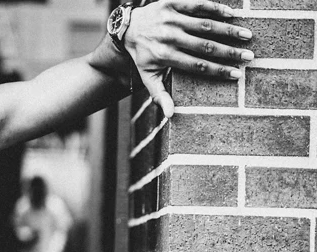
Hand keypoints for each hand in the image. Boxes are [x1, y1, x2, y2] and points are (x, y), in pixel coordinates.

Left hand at [126, 0, 253, 116]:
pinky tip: (232, 14)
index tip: (237, 74)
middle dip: (228, 52)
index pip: (196, 65)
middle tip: (249, 56)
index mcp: (164, 56)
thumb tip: (171, 115)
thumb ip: (159, 94)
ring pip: (204, 24)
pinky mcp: (171, 3)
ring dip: (228, 30)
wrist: (127, 28)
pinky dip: (215, 8)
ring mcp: (170, 19)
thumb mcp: (146, 76)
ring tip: (247, 35)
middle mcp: (168, 37)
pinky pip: (196, 4)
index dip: (218, 70)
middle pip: (204, 46)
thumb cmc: (143, 55)